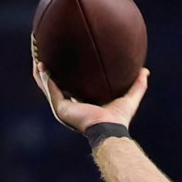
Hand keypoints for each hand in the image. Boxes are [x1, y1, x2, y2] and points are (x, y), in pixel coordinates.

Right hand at [33, 40, 147, 131]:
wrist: (109, 130)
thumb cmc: (118, 119)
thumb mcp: (130, 98)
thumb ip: (137, 85)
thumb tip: (146, 71)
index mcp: (80, 104)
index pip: (69, 87)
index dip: (64, 74)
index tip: (61, 60)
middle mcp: (68, 106)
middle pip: (52, 84)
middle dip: (46, 69)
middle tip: (43, 52)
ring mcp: (61, 108)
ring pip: (46, 85)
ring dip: (39, 71)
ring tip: (35, 53)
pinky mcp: (60, 108)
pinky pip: (49, 89)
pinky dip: (44, 77)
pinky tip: (41, 63)